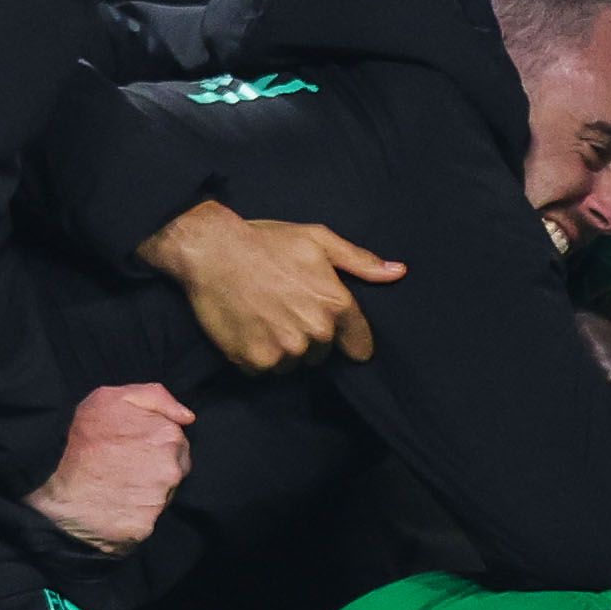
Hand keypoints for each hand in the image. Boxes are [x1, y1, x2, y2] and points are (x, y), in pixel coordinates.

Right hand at [27, 382, 191, 550]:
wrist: (52, 482)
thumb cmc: (80, 438)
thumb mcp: (110, 398)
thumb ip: (155, 397)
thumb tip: (187, 417)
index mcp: (168, 436)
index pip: (176, 442)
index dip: (152, 443)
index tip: (129, 446)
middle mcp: (171, 469)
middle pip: (174, 470)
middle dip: (154, 467)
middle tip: (121, 466)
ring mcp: (159, 500)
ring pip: (161, 495)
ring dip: (145, 491)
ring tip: (114, 485)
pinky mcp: (144, 526)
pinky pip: (145, 519)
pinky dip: (131, 514)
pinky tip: (112, 504)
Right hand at [137, 200, 399, 370]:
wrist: (211, 250)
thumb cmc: (266, 241)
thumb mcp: (318, 240)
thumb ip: (360, 261)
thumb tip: (399, 272)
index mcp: (334, 304)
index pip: (359, 343)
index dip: (348, 339)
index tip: (337, 334)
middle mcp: (314, 333)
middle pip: (322, 353)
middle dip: (308, 336)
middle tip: (285, 307)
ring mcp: (284, 351)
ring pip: (293, 364)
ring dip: (282, 348)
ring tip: (264, 316)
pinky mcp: (255, 362)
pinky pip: (265, 369)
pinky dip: (257, 354)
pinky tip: (248, 327)